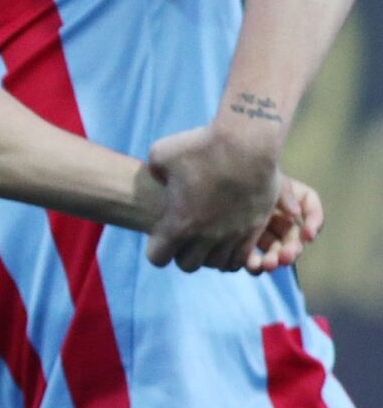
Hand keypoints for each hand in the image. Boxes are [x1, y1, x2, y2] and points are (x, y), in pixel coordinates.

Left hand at [144, 122, 282, 270]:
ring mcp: (233, 234)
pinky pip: (242, 257)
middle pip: (189, 265)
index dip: (156, 249)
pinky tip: (227, 238)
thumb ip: (154, 172)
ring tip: (206, 239)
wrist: (247, 142)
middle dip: (182, 254)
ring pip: (217, 264)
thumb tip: (159, 180)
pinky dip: (232, 254)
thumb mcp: (161, 154)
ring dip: (209, 254)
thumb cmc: (200, 146)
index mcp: (180, 223)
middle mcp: (207, 236)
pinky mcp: (255, 228)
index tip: (160, 235)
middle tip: (183, 237)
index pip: (158, 258)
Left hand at [241, 176, 323, 274]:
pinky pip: (254, 257)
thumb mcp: (264, 178)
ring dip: (275, 259)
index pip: (310, 207)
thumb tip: (295, 213)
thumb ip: (282, 192)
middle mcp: (278, 216)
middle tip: (286, 257)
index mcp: (287, 197)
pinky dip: (254, 263)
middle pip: (293, 236)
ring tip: (267, 264)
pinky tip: (251, 265)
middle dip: (292, 248)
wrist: (207, 181)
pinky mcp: (244, 242)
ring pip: (275, 250)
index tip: (309, 235)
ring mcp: (262, 230)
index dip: (314, 221)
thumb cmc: (238, 173)